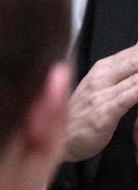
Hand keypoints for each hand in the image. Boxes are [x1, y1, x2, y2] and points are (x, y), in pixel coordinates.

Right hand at [65, 42, 137, 161]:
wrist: (60, 138)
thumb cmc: (81, 116)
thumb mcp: (101, 88)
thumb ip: (123, 75)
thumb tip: (137, 62)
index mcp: (103, 67)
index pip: (134, 51)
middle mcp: (102, 75)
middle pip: (136, 58)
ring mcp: (102, 92)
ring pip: (136, 75)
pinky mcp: (105, 112)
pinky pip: (131, 95)